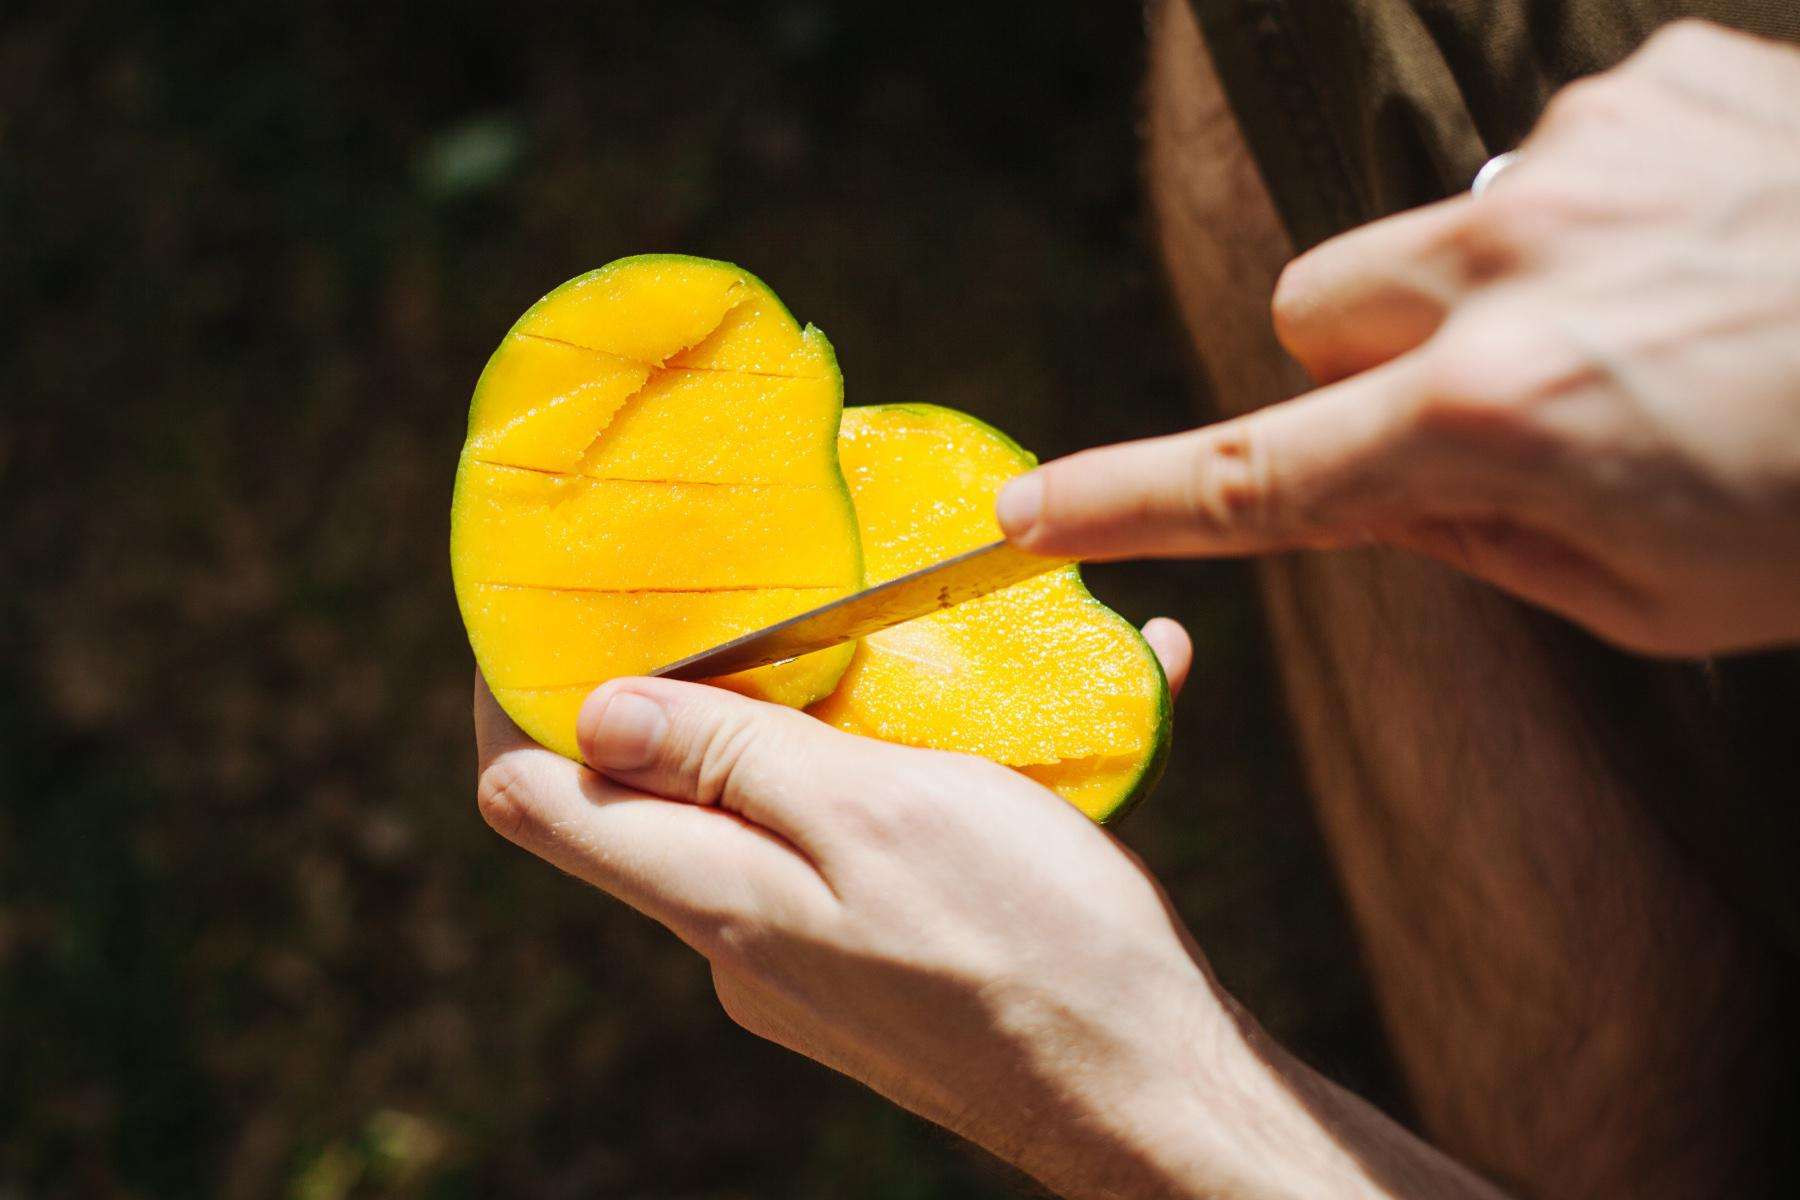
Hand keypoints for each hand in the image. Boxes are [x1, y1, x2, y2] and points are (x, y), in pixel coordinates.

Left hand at [471, 625, 1499, 1198]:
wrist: (1150, 1093)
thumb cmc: (1034, 942)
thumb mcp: (877, 816)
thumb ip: (730, 763)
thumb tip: (590, 711)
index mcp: (716, 900)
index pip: (532, 798)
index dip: (509, 697)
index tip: (540, 608)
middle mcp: (737, 943)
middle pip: (644, 801)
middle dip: (674, 695)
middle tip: (740, 594)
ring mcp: (804, 965)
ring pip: (757, 821)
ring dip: (803, 732)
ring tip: (893, 650)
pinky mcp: (873, 973)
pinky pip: (844, 858)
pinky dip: (887, 787)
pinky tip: (990, 742)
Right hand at [997, 21, 1799, 656]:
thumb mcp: (1656, 593)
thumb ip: (1473, 540)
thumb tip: (1367, 488)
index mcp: (1494, 424)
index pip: (1250, 472)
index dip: (1127, 497)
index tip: (1025, 510)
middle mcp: (1507, 269)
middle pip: (1316, 300)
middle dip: (1368, 358)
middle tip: (1491, 402)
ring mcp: (1575, 157)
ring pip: (1433, 229)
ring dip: (1493, 282)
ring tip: (1659, 320)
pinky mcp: (1653, 79)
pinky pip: (1552, 153)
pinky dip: (1597, 208)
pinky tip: (1719, 245)